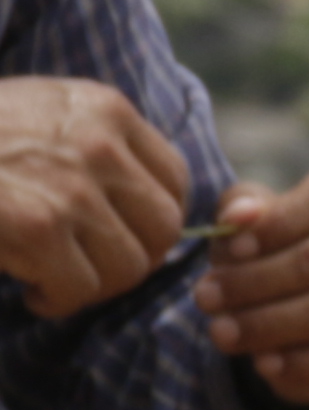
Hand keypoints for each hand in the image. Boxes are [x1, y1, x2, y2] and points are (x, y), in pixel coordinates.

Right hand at [0, 76, 188, 315]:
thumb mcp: (41, 112)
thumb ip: (93, 143)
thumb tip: (143, 210)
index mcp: (106, 109)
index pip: (174, 179)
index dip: (149, 221)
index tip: (115, 237)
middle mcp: (101, 143)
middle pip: (164, 228)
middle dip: (130, 260)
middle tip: (87, 268)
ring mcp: (73, 186)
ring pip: (130, 265)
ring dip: (95, 286)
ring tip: (56, 280)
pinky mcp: (38, 227)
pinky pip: (82, 288)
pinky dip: (60, 301)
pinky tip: (33, 290)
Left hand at [200, 168, 308, 409]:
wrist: (301, 319)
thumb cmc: (275, 254)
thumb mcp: (254, 222)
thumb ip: (242, 208)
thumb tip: (239, 216)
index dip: (278, 222)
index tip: (234, 245)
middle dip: (253, 281)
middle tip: (205, 296)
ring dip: (267, 323)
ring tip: (221, 330)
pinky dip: (299, 364)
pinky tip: (263, 362)